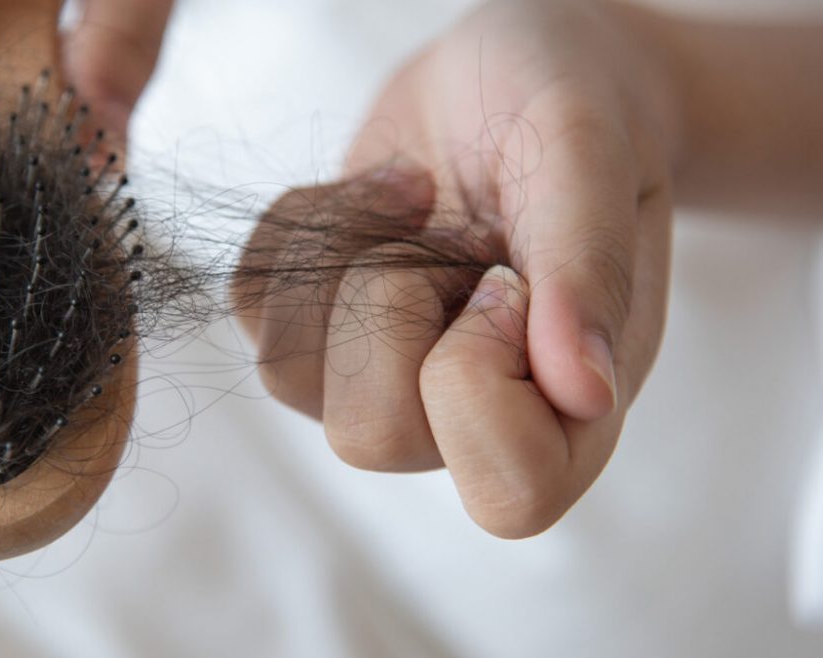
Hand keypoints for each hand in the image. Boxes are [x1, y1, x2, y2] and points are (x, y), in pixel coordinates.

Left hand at [236, 0, 680, 537]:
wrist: (512, 69)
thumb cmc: (577, 108)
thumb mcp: (590, 156)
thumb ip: (586, 269)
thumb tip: (583, 392)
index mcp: (569, 406)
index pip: (508, 496)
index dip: (476, 384)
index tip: (500, 278)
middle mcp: (467, 413)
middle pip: (367, 438)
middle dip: (391, 305)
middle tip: (457, 234)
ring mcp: (379, 375)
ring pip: (288, 378)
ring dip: (343, 257)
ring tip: (419, 198)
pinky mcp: (315, 323)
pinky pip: (252, 303)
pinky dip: (301, 226)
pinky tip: (378, 193)